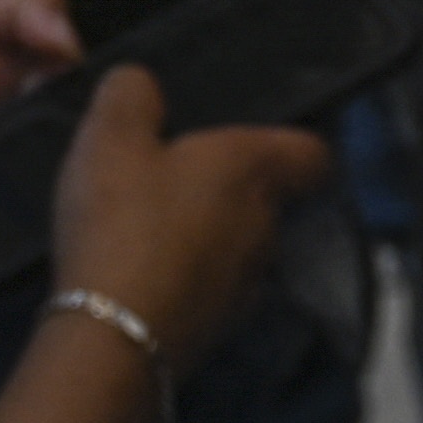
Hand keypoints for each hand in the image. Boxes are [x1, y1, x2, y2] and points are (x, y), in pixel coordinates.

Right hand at [47, 64, 331, 368]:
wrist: (111, 338)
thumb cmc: (122, 223)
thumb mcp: (110, 136)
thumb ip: (131, 94)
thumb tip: (142, 84)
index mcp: (254, 170)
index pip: (312, 152)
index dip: (290, 142)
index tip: (250, 139)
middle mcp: (266, 228)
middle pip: (266, 198)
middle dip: (226, 188)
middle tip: (169, 177)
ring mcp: (247, 287)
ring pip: (239, 247)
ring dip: (205, 237)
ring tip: (145, 230)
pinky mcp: (218, 330)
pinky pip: (210, 289)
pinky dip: (184, 280)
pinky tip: (137, 276)